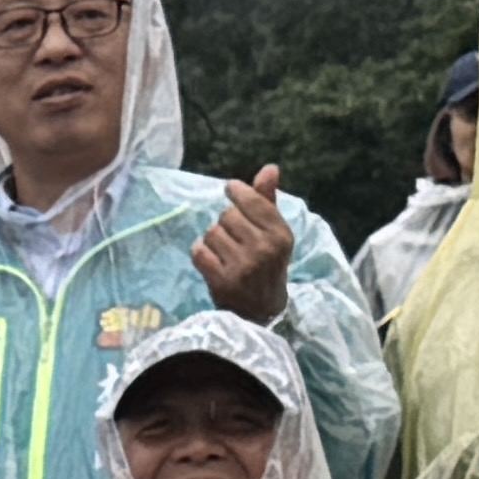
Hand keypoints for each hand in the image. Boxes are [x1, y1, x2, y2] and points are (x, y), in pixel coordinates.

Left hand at [189, 164, 293, 323]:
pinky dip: (200, 253)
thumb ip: (268, 201)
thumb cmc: (267, 265)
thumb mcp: (274, 233)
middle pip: (228, 215)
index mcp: (280, 234)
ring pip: (211, 232)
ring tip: (224, 251)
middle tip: (233, 237)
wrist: (261, 310)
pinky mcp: (221, 281)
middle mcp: (263, 249)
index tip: (230, 188)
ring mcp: (242, 266)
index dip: (237, 192)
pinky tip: (210, 259)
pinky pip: (198, 252)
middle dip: (226, 222)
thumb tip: (270, 168)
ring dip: (212, 239)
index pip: (252, 201)